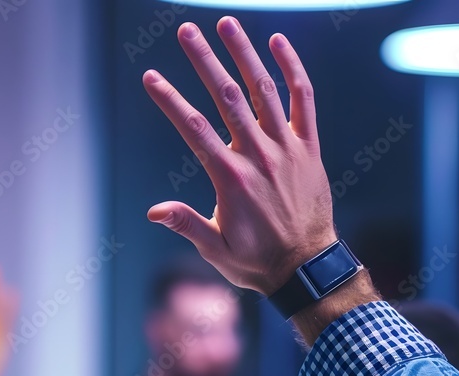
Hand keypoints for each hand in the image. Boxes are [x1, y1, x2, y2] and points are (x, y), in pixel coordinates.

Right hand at [143, 18, 336, 294]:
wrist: (308, 268)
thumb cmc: (257, 261)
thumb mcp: (216, 250)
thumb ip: (187, 225)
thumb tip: (154, 211)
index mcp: (231, 178)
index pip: (192, 127)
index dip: (169, 99)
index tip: (150, 76)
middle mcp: (258, 156)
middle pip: (226, 97)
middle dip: (204, 60)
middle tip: (186, 31)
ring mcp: (286, 148)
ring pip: (264, 90)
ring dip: (244, 54)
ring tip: (227, 24)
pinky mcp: (308, 148)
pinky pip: (303, 101)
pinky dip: (293, 70)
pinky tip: (279, 42)